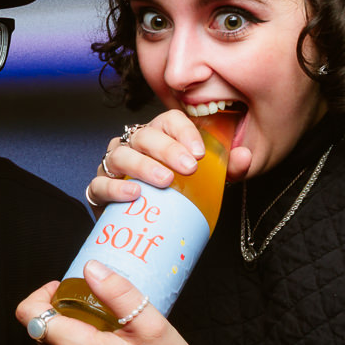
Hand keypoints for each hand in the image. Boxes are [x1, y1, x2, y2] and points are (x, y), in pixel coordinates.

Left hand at [15, 261, 195, 344]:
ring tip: (102, 334)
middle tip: (93, 311)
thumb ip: (118, 293)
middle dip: (61, 315)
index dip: (41, 295)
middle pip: (41, 331)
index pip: (29, 314)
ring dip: (69, 337)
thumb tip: (91, 269)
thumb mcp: (151, 325)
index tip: (64, 290)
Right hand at [86, 110, 251, 210]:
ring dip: (142, 165)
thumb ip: (228, 169)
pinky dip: (114, 186)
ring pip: (120, 154)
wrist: (148, 224)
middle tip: (188, 168)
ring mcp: (113, 166)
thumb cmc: (178, 195)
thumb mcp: (209, 181)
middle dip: (167, 149)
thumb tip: (244, 156)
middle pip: (145, 135)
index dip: (183, 132)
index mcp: (160, 136)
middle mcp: (134, 145)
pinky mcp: (100, 190)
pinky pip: (99, 183)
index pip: (168, 120)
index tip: (199, 153)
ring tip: (164, 180)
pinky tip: (133, 193)